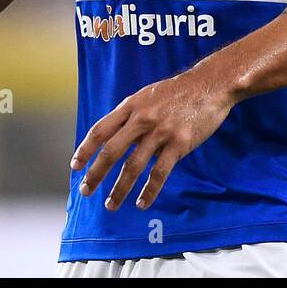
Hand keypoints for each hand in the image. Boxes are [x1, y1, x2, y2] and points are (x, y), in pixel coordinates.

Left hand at [70, 69, 233, 209]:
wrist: (211, 83)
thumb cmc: (178, 91)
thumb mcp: (147, 95)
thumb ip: (130, 114)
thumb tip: (113, 136)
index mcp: (131, 106)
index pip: (100, 130)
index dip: (85, 149)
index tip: (75, 166)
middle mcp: (142, 119)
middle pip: (112, 151)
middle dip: (96, 174)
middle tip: (86, 191)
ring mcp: (161, 132)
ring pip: (133, 166)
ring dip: (119, 189)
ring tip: (111, 204)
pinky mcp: (179, 143)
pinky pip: (159, 173)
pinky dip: (149, 191)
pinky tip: (141, 202)